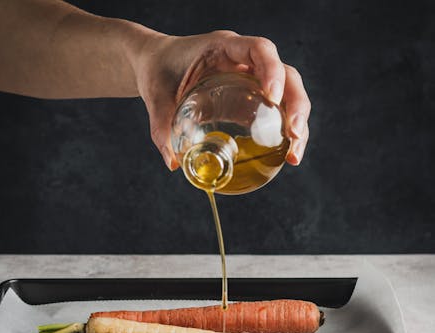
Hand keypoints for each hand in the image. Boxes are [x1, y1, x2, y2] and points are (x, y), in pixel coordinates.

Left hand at [135, 30, 310, 169]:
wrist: (156, 65)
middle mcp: (244, 61)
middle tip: (295, 137)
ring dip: (297, 123)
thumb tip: (172, 162)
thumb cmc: (157, 73)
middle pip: (286, 75)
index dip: (272, 70)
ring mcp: (252, 78)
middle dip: (296, 105)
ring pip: (288, 94)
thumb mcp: (155, 99)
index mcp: (223, 48)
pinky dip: (283, 131)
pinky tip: (285, 155)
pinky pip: (275, 111)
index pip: (259, 49)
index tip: (273, 98)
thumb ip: (161, 128)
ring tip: (293, 156)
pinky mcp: (251, 96)